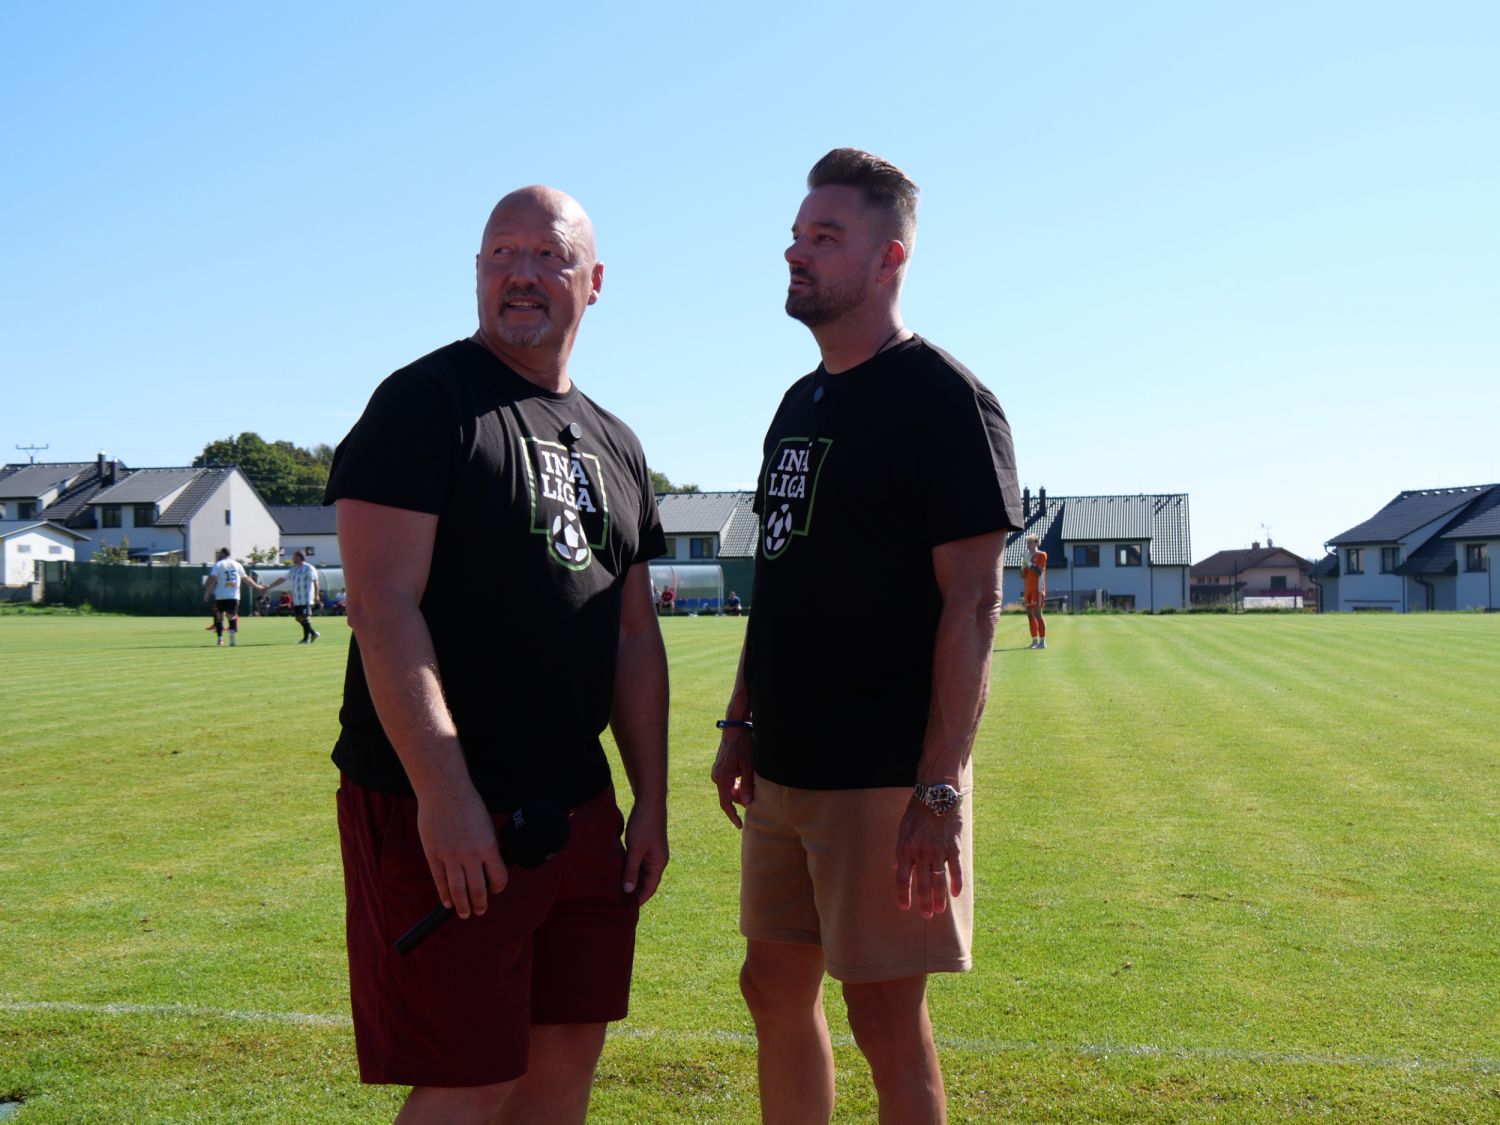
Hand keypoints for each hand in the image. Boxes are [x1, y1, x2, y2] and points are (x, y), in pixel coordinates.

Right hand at [415, 783, 506, 919]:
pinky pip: (439, 880)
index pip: (498, 877)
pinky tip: (447, 901)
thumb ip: (487, 847)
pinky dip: (444, 894)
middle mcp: (470, 854)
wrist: (444, 791)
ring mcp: (449, 856)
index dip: (498, 887)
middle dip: (480, 904)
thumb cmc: (467, 804)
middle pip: (477, 889)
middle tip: (480, 910)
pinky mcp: (433, 854)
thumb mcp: (486, 826)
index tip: (495, 890)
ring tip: (465, 913)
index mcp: (488, 846)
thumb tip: (489, 866)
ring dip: (462, 905)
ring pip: (457, 890)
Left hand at [622, 799, 667, 903]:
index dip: (639, 899)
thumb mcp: (636, 849)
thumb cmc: (644, 824)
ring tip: (617, 889)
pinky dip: (630, 868)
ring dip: (632, 880)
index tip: (626, 909)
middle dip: (635, 891)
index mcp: (659, 863)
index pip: (650, 888)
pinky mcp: (646, 844)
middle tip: (619, 902)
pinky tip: (619, 872)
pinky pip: (639, 862)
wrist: (649, 801)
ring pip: (642, 871)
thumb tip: (628, 891)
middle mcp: (658, 859)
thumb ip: (632, 870)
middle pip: (646, 881)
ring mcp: (653, 852)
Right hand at [710, 731, 755, 828]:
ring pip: (729, 790)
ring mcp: (717, 772)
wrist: (735, 729)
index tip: (739, 825)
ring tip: (752, 783)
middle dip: (740, 799)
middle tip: (754, 796)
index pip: (725, 802)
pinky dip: (737, 784)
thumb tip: (747, 804)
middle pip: (728, 796)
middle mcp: (716, 776)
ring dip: (739, 791)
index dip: (732, 815)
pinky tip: (746, 778)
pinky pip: (728, 782)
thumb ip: (747, 785)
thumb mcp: (749, 765)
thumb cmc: (743, 745)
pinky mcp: (720, 768)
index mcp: (722, 777)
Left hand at [895, 800, 963, 918]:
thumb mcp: (902, 830)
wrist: (936, 796)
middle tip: (926, 915)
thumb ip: (900, 851)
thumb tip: (894, 866)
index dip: (903, 894)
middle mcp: (921, 853)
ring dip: (939, 897)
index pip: (901, 878)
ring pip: (938, 880)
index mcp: (905, 849)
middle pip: (921, 884)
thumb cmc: (917, 812)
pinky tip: (956, 894)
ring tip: (940, 910)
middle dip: (923, 902)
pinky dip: (957, 883)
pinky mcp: (953, 847)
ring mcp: (938, 851)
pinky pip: (956, 870)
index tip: (904, 907)